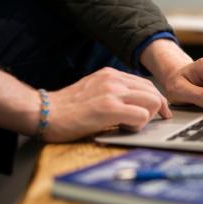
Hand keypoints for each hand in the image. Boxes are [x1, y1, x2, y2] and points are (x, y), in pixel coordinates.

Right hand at [44, 67, 171, 141]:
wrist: (43, 112)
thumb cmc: (66, 108)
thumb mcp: (93, 90)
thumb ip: (113, 92)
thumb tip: (135, 103)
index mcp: (111, 74)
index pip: (146, 84)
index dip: (156, 100)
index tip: (159, 112)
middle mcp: (114, 79)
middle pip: (153, 91)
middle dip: (157, 109)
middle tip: (151, 122)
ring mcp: (112, 92)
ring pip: (152, 101)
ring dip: (147, 117)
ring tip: (130, 125)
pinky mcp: (109, 108)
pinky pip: (141, 115)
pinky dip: (138, 125)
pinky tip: (124, 128)